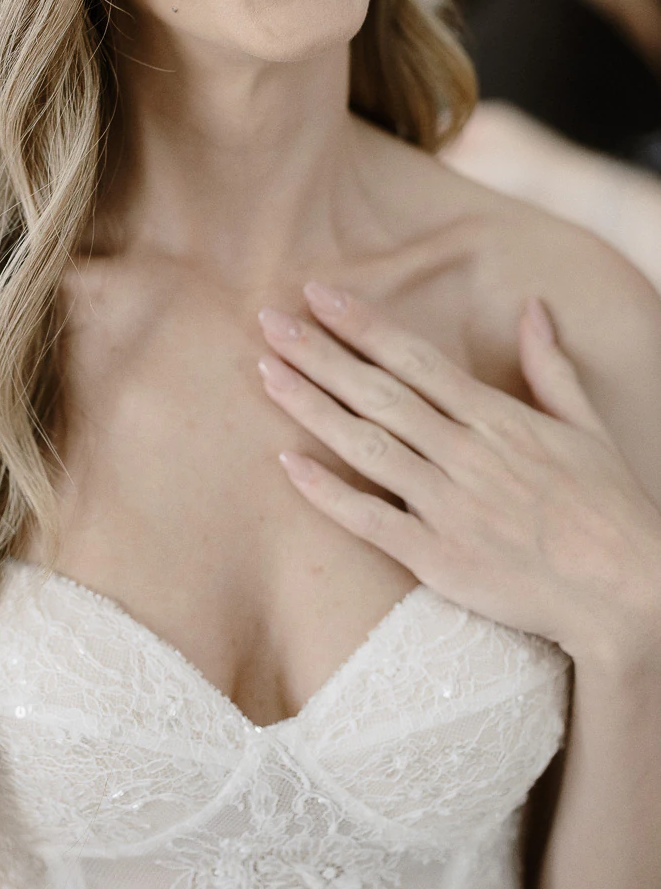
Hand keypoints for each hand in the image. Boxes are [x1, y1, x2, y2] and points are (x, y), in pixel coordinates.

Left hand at [257, 283, 660, 668]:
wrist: (631, 595)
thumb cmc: (610, 509)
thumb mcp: (586, 426)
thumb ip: (549, 366)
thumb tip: (534, 307)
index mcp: (497, 418)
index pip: (414, 359)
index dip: (362, 324)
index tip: (318, 293)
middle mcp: (467, 453)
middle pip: (378, 393)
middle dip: (319, 353)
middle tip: (267, 319)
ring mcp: (450, 506)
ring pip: (366, 446)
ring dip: (311, 407)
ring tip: (264, 372)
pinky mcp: (439, 559)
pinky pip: (371, 521)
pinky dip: (327, 493)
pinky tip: (286, 464)